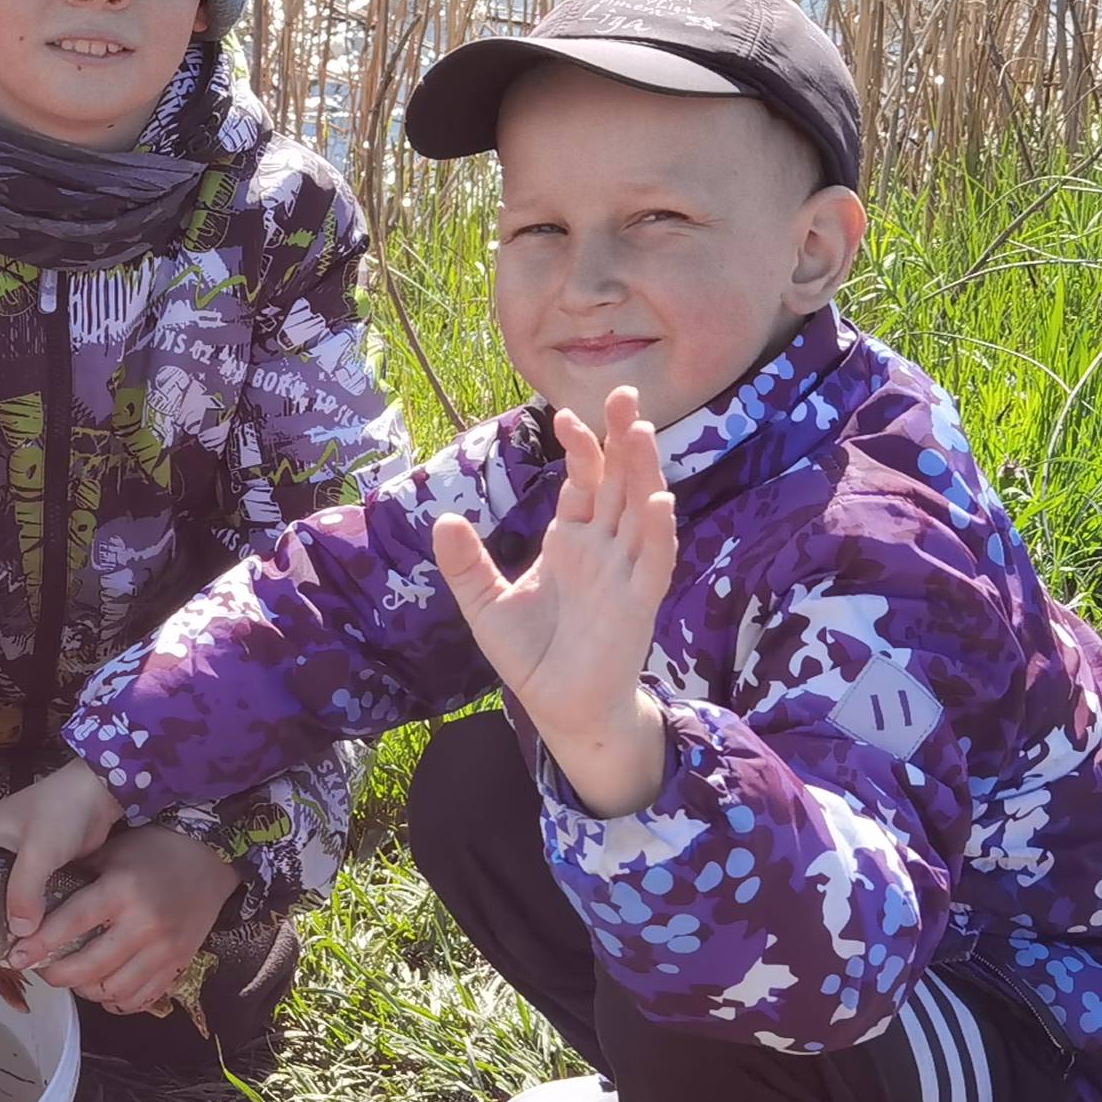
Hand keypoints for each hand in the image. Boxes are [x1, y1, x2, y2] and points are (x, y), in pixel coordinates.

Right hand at [0, 758, 125, 939]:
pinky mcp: (34, 867)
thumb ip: (24, 891)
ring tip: (8, 947)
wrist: (100, 794)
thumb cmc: (63, 810)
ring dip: (9, 915)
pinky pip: (23, 894)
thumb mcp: (38, 852)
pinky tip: (31, 933)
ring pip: (1, 895)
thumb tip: (20, 932)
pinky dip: (27, 910)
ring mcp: (10, 857)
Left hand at [2, 824, 235, 1012]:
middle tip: (44, 969)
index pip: (73, 922)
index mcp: (122, 889)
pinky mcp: (178, 964)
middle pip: (90, 966)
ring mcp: (164, 949)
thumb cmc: (153, 848)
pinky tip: (103, 989)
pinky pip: (141, 999)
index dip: (41, 943)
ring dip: (86, 990)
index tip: (18, 956)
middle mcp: (144, 923)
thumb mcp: (111, 852)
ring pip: (114, 990)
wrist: (210, 858)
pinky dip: (116, 1001)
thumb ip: (77, 877)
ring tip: (74, 978)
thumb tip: (34, 903)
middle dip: (58, 975)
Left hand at [431, 385, 677, 817]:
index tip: (566, 416)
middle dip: (623, 440)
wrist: (559, 707)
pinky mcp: (636, 605)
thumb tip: (443, 519)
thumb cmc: (533, 655)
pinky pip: (652, 563)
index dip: (581, 449)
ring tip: (643, 430)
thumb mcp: (485, 604)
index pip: (584, 482)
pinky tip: (659, 503)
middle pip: (619, 483)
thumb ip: (466, 564)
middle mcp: (604, 549)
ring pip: (640, 511)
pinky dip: (658, 534)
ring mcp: (624, 573)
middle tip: (627, 394)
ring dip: (645, 473)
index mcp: (572, 541)